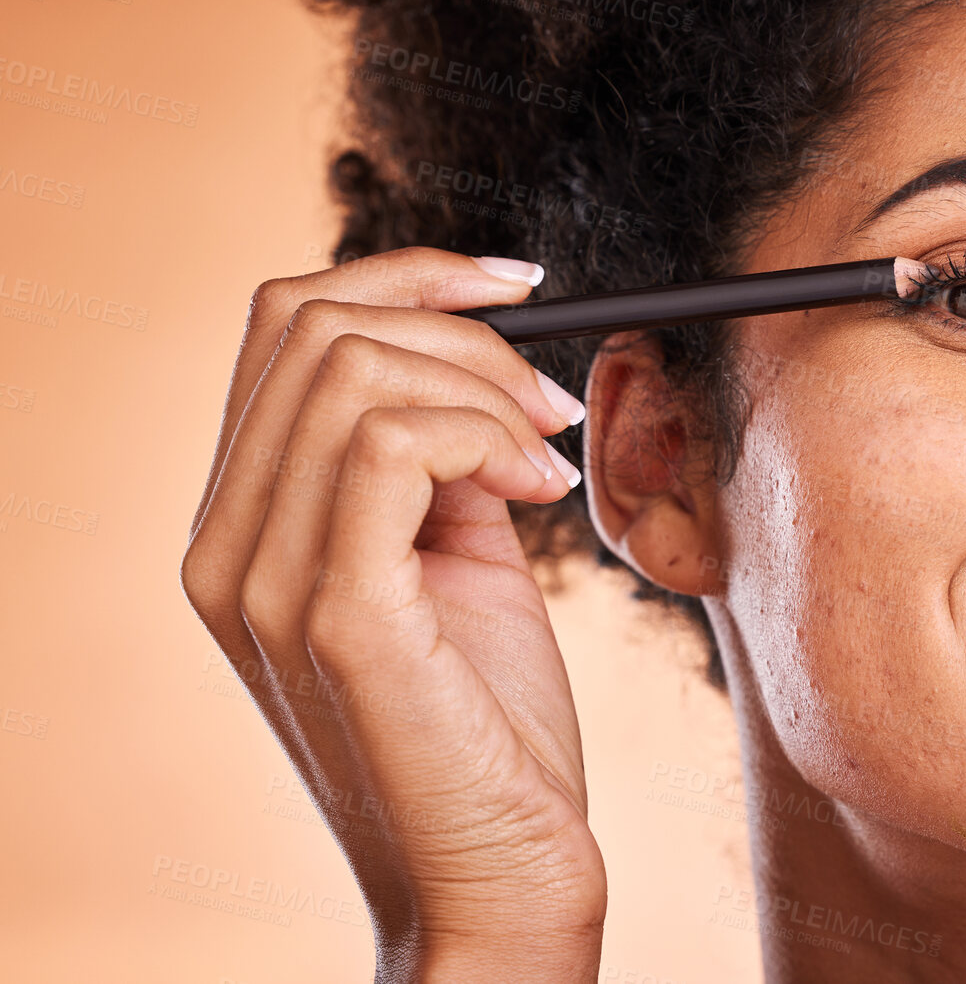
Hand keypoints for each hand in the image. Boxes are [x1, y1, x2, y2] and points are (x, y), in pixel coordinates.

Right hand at [181, 247, 604, 981]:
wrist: (500, 880)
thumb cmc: (490, 729)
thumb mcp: (457, 563)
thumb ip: (438, 464)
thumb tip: (476, 364)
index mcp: (246, 524)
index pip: (283, 325)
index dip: (409, 275)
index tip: (521, 289)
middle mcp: (225, 545)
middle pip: (311, 323)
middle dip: (461, 328)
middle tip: (549, 405)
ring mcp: (264, 582)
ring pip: (350, 368)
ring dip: (484, 385)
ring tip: (547, 458)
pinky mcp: (335, 616)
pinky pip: (384, 443)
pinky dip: (482, 435)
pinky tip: (538, 492)